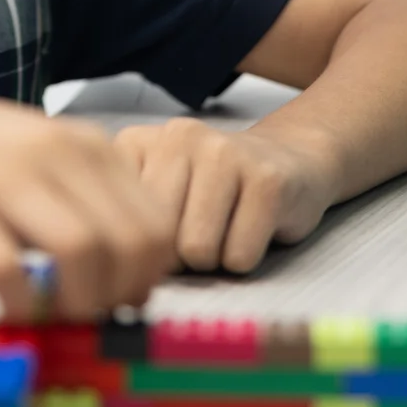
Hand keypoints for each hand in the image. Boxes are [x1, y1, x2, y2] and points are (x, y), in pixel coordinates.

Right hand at [0, 85, 177, 320]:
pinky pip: (10, 274)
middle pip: (131, 244)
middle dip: (121, 297)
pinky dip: (23, 309)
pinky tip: (11, 313)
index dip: (149, 276)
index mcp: (82, 143)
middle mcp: (51, 153)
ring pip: (84, 254)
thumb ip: (84, 197)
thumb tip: (134, 271)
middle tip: (90, 317)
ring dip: (79, 306)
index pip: (157, 223)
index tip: (121, 298)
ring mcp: (1, 179)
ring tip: (54, 318)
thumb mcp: (36, 155)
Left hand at [112, 118, 337, 273]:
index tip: (164, 231)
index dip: (142, 247)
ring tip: (226, 229)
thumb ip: (125, 221)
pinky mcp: (267, 179)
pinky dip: (246, 259)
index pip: (117, 225)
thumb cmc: (212, 191)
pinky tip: (254, 227)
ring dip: (214, 259)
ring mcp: (225, 152)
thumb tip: (120, 269)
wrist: (288, 159)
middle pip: (157, 239)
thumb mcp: (156, 195)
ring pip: (197, 250)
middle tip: (201, 231)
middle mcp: (177, 137)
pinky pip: (239, 256)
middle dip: (178, 255)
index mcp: (137, 142)